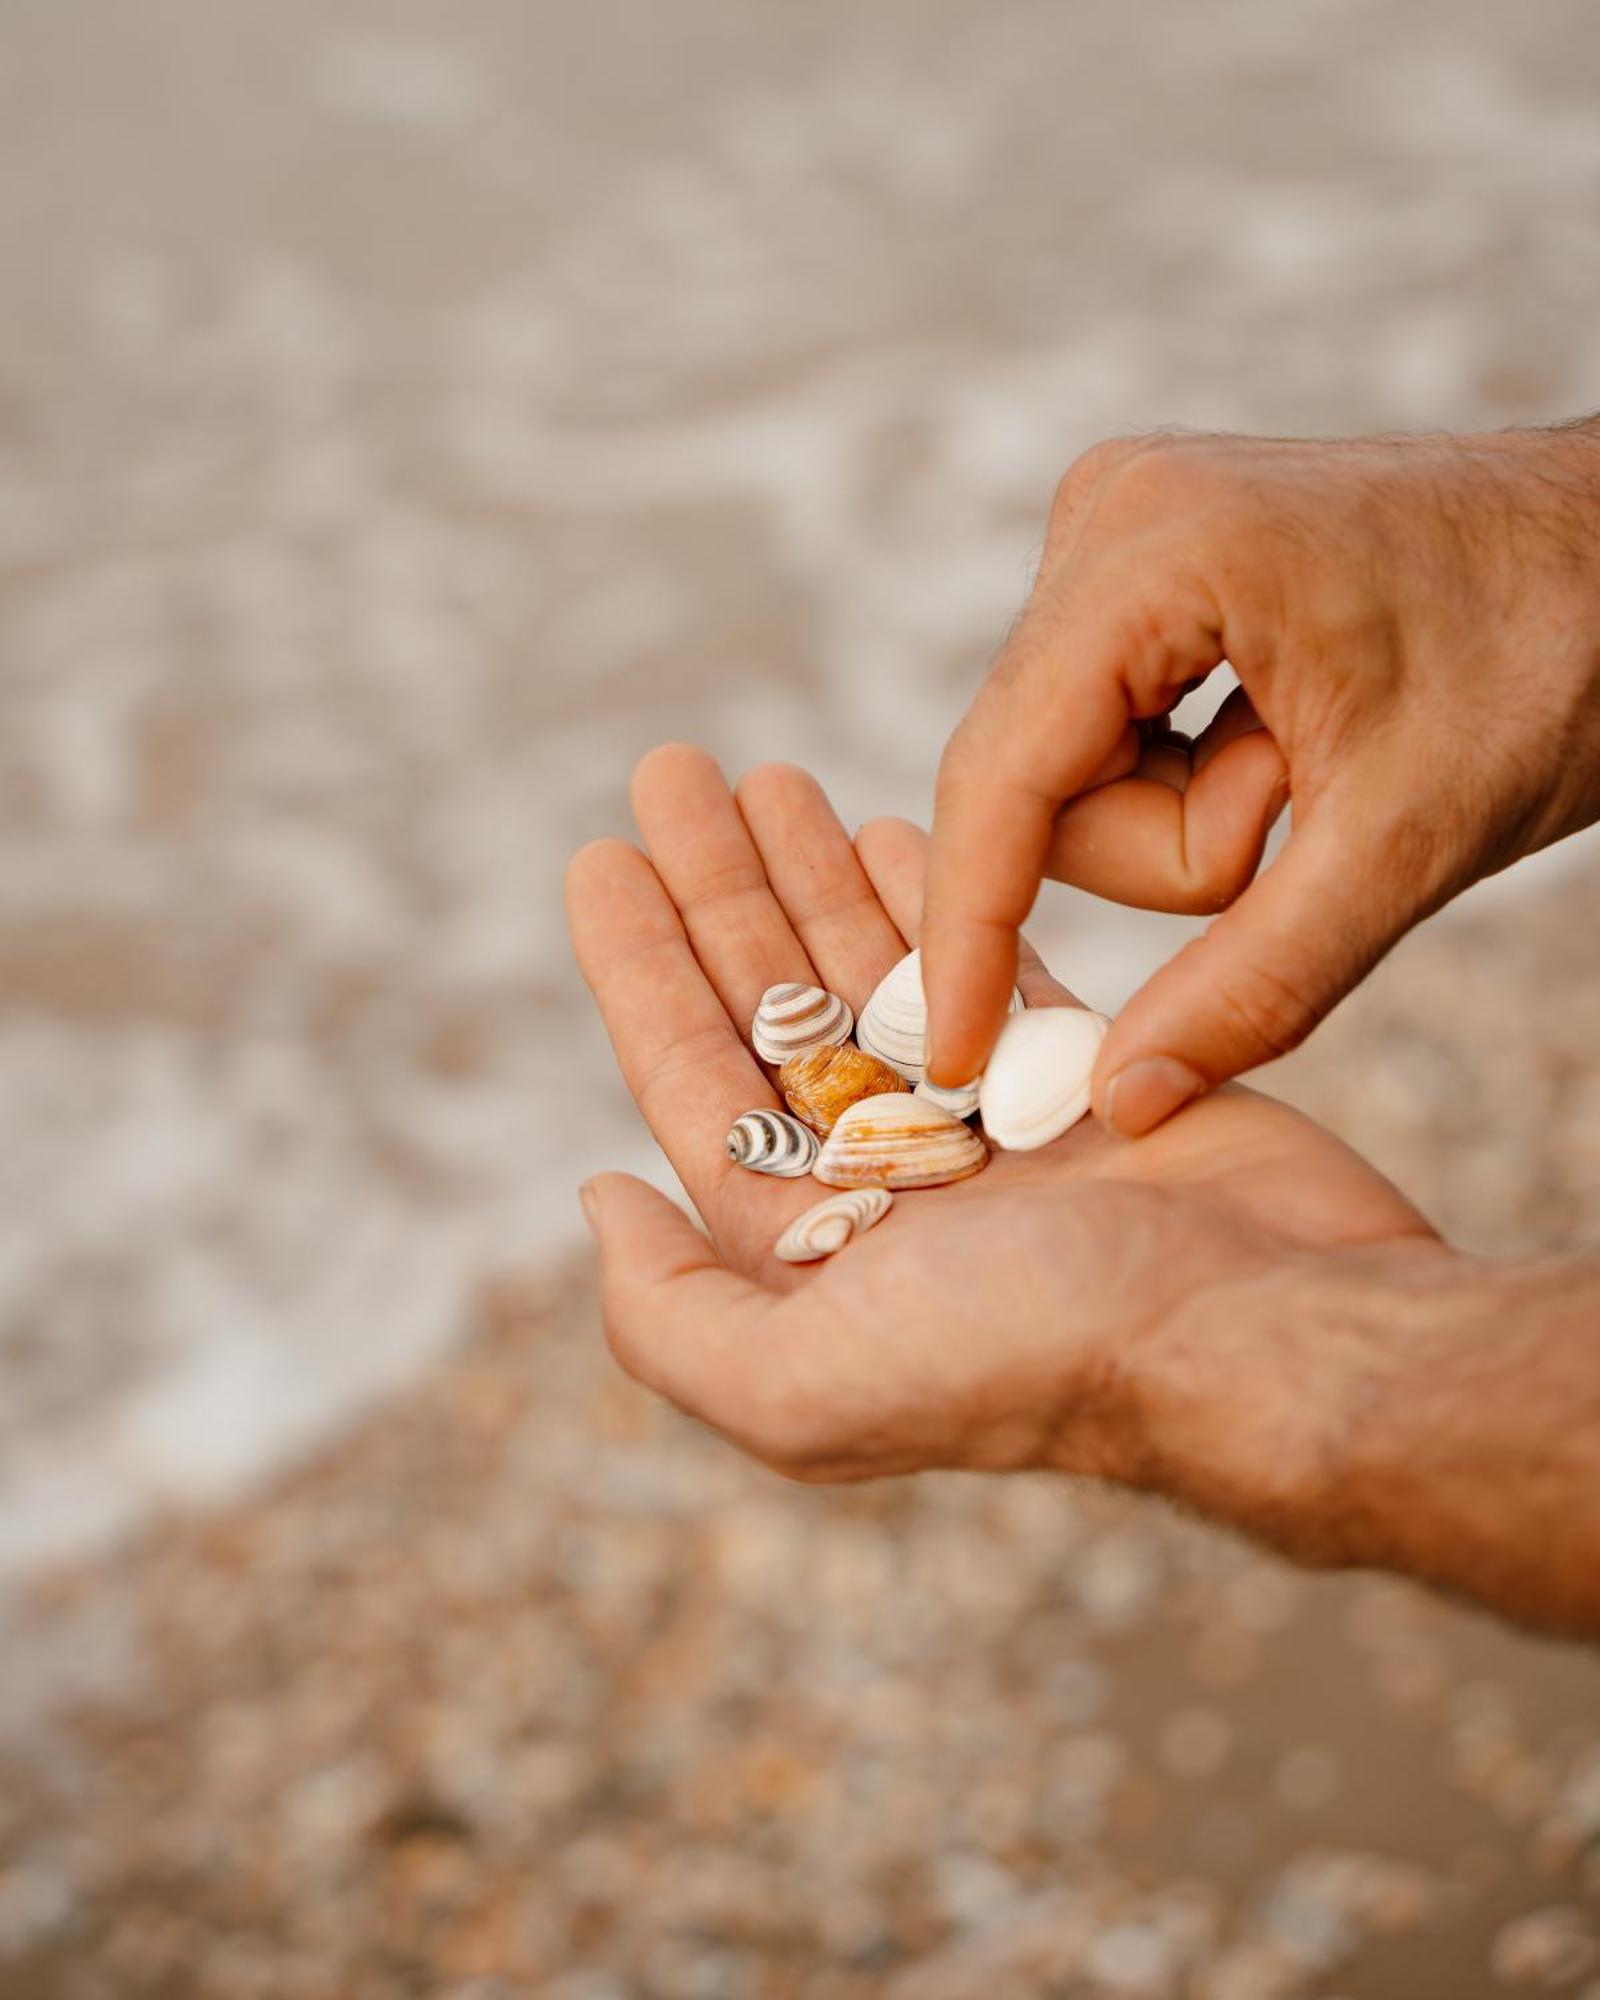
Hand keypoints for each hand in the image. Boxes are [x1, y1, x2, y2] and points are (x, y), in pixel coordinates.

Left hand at [567, 746, 1437, 1518]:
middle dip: (719, 890)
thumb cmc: (1041, 1362)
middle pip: (776, 1007)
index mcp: (814, 1252)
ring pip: (877, 974)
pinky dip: (938, 900)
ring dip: (814, 874)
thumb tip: (600, 1194)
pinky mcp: (1083, 1081)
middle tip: (673, 771)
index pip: (698, 1078)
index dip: (640, 967)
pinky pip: (988, 969)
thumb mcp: (807, 1387)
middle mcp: (890, 1189)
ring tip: (768, 776)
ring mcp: (988, 1130)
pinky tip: (890, 827)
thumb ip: (673, 1315)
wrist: (1274, 1336)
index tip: (603, 856)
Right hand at [922, 424, 1599, 1132]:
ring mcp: (1117, 536)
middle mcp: (1107, 518)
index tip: (947, 1059)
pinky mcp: (1137, 571)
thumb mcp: (1409, 841)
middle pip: (1039, 788)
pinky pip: (1102, 741)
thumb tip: (1119, 1099)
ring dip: (1191, 824)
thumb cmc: (1555, 653)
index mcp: (1154, 547)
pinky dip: (1190, 785)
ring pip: (1070, 779)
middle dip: (1172, 851)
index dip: (969, 927)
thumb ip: (1257, 979)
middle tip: (1306, 814)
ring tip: (1319, 765)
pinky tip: (1288, 743)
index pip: (1001, 775)